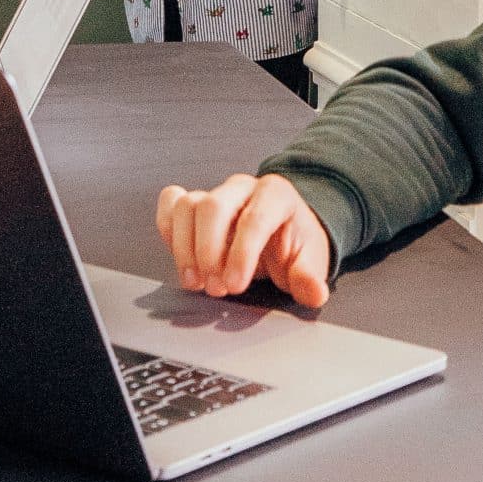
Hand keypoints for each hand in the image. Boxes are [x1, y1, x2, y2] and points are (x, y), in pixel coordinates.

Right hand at [156, 173, 331, 309]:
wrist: (283, 231)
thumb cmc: (294, 243)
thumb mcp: (310, 261)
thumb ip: (309, 277)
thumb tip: (314, 292)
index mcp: (276, 196)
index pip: (254, 218)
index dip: (242, 254)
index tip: (235, 285)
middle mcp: (243, 188)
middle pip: (213, 206)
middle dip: (209, 252)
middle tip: (216, 288)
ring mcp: (216, 193)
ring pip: (188, 206)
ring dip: (185, 248)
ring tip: (196, 282)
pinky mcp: (195, 204)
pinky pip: (171, 205)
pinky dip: (168, 230)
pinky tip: (181, 259)